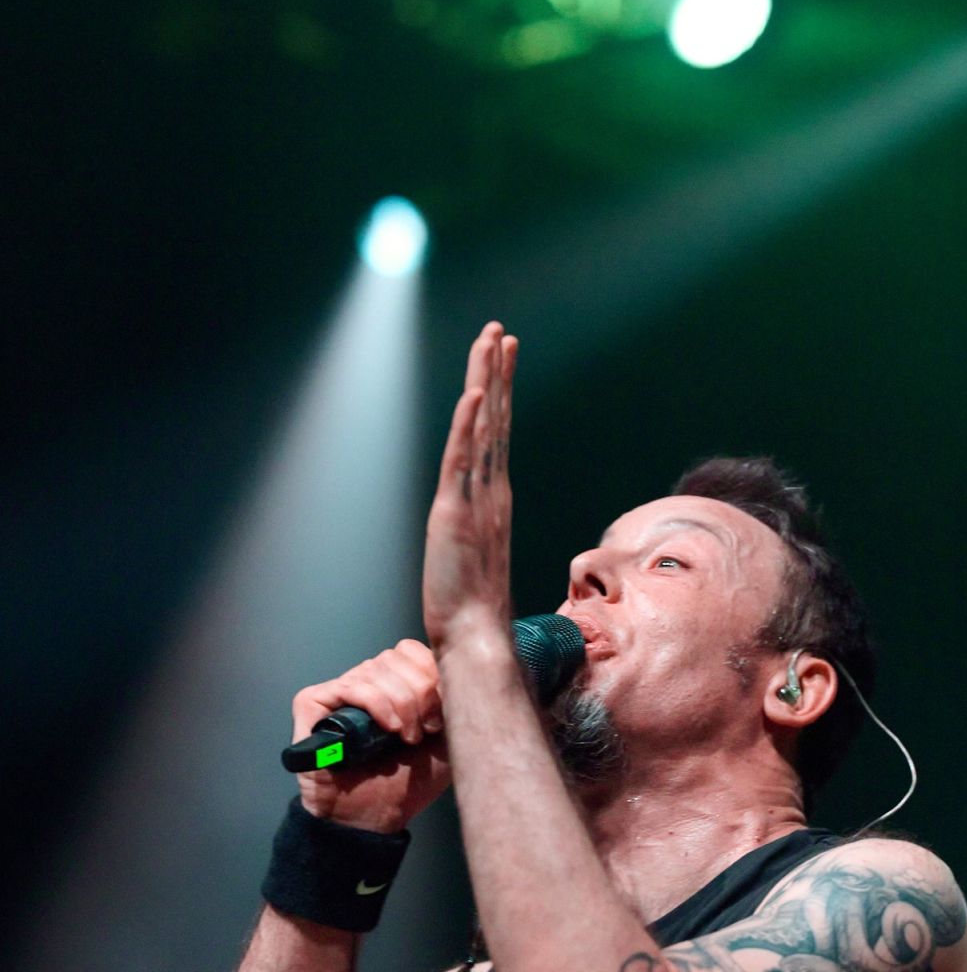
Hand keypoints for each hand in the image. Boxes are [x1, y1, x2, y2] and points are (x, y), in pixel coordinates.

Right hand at [291, 640, 452, 832]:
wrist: (374, 816)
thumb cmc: (408, 780)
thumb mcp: (446, 737)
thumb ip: (452, 699)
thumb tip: (458, 666)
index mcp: (393, 683)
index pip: (412, 650)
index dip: (431, 674)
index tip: (441, 714)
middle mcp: (364, 681)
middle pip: (396, 658)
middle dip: (420, 693)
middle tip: (426, 730)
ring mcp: (338, 691)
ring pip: (376, 670)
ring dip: (401, 705)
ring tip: (407, 738)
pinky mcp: (312, 703)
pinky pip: (351, 687)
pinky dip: (376, 704)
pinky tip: (389, 729)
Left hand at [423, 320, 516, 653]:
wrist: (474, 638)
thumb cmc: (471, 612)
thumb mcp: (471, 560)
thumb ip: (474, 537)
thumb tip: (474, 533)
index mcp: (494, 500)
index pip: (497, 436)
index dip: (500, 394)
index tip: (504, 357)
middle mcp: (492, 493)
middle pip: (496, 420)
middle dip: (497, 373)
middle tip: (501, 332)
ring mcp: (477, 500)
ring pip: (485, 429)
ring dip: (487, 381)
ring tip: (492, 341)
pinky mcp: (456, 513)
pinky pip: (465, 460)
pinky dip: (471, 425)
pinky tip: (476, 393)